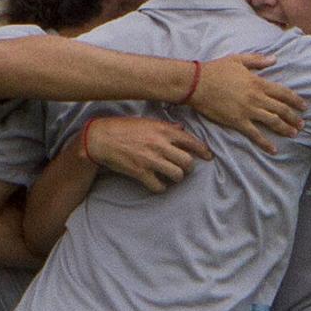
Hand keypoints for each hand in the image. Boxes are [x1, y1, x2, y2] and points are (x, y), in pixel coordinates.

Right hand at [86, 118, 211, 194]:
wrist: (101, 138)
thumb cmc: (124, 128)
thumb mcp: (147, 122)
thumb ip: (166, 127)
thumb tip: (182, 129)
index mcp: (163, 130)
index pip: (192, 141)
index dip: (203, 151)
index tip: (209, 157)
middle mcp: (160, 145)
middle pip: (187, 162)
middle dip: (187, 168)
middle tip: (181, 168)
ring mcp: (151, 160)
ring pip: (177, 176)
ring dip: (176, 178)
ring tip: (170, 176)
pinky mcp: (141, 173)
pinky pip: (160, 187)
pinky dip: (160, 187)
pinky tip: (156, 183)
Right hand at [189, 55, 304, 152]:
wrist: (198, 83)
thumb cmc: (216, 70)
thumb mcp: (238, 60)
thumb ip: (258, 61)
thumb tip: (274, 59)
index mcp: (258, 82)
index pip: (283, 93)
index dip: (295, 100)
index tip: (304, 106)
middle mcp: (256, 97)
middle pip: (281, 109)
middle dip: (294, 117)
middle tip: (302, 124)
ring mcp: (248, 110)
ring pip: (272, 121)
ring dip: (285, 128)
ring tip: (294, 134)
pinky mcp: (237, 122)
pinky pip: (255, 134)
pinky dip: (265, 143)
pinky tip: (273, 149)